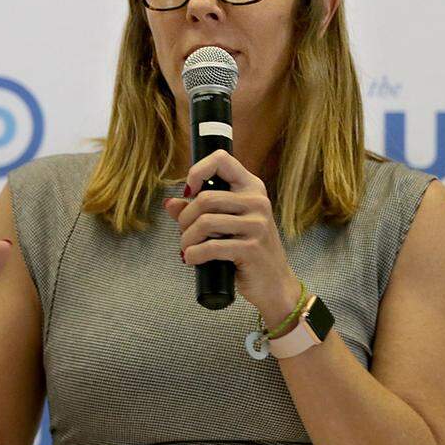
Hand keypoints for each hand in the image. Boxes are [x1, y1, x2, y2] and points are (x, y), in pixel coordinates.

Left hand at [162, 149, 299, 318]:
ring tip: (187, 250)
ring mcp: (257, 225)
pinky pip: (211, 247)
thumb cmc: (248, 252)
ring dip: (187, 239)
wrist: (274, 284)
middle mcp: (257, 202)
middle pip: (205, 198)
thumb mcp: (227, 227)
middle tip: (185, 235)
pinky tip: (191, 260)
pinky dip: (193, 255)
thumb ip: (199, 212)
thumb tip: (170, 203)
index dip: (197, 171)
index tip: (189, 192)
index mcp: (252, 188)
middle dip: (185, 219)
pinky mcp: (251, 248)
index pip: (221, 160)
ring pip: (204, 222)